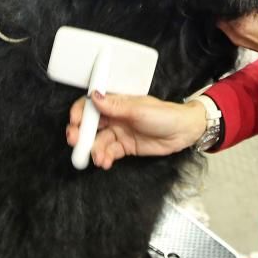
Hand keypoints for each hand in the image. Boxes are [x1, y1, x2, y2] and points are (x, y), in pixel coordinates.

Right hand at [66, 92, 206, 169]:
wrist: (183, 132)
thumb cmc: (165, 114)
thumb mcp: (139, 109)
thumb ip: (115, 106)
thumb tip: (95, 95)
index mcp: (117, 102)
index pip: (91, 104)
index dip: (80, 112)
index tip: (74, 122)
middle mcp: (115, 116)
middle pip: (90, 124)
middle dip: (80, 134)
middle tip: (75, 143)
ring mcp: (120, 132)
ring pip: (99, 141)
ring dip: (94, 150)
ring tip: (98, 158)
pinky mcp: (125, 147)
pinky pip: (109, 152)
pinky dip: (105, 157)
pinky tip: (105, 162)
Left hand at [218, 3, 257, 59]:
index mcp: (240, 24)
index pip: (223, 8)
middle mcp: (235, 34)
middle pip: (221, 16)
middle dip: (226, 7)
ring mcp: (238, 40)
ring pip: (225, 23)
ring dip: (230, 15)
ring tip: (240, 8)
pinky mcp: (243, 43)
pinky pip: (231, 30)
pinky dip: (234, 23)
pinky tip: (244, 18)